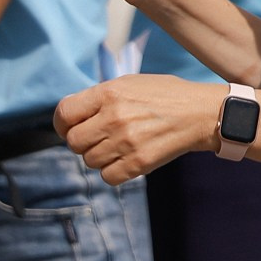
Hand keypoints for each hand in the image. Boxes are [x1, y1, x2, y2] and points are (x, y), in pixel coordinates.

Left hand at [54, 75, 220, 184]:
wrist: (199, 113)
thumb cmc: (164, 95)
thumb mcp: (130, 83)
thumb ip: (99, 97)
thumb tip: (71, 115)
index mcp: (109, 93)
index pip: (64, 113)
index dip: (62, 124)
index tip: (68, 127)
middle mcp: (114, 117)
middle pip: (73, 142)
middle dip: (82, 141)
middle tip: (98, 138)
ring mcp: (126, 142)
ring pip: (89, 161)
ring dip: (98, 156)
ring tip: (117, 146)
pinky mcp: (139, 163)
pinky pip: (107, 177)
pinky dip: (112, 171)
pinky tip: (125, 159)